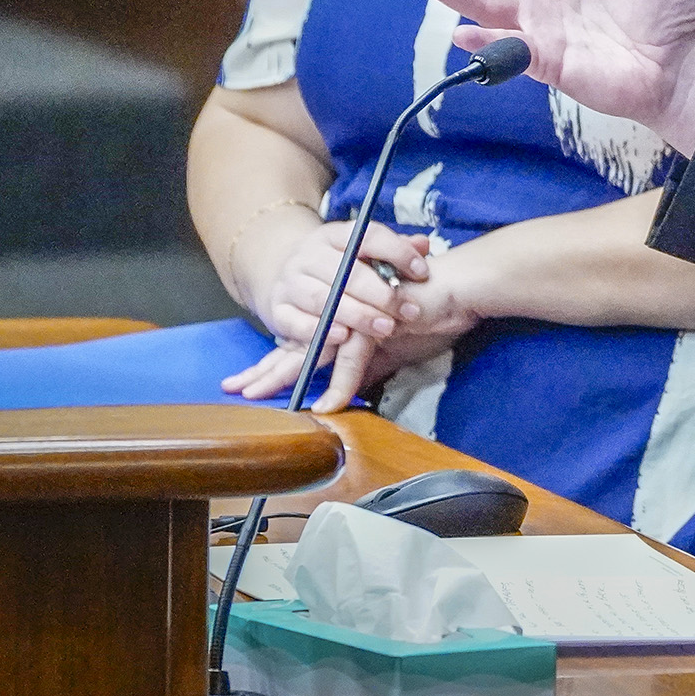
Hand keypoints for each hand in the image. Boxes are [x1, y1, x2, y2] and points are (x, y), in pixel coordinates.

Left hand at [227, 245, 486, 412]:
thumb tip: (346, 391)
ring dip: (285, 376)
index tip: (247, 380)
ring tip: (258, 395)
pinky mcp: (372, 322)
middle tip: (234, 387)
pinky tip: (327, 406)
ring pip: (311, 351)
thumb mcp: (393, 348)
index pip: (301, 344)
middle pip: (295, 346)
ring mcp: (354, 315)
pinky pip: (352, 360)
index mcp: (344, 319)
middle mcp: (343, 314)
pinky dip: (342, 386)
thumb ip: (366, 366)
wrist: (459, 289)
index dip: (274, 364)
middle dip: (264, 370)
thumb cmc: (431, 313)